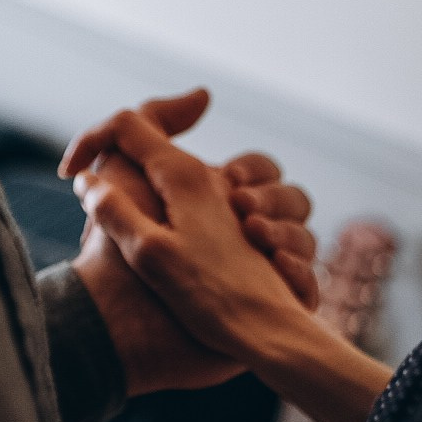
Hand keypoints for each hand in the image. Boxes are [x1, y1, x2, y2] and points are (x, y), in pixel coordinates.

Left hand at [63, 103, 393, 421]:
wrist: (118, 327)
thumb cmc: (112, 251)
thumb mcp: (124, 173)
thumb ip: (150, 122)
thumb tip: (204, 94)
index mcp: (210, 201)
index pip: (261, 171)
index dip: (252, 172)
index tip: (228, 183)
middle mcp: (235, 234)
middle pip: (293, 200)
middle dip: (275, 202)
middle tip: (243, 217)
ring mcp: (251, 274)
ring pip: (305, 240)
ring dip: (288, 237)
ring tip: (256, 244)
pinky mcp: (261, 311)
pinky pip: (309, 289)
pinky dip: (298, 280)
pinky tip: (274, 277)